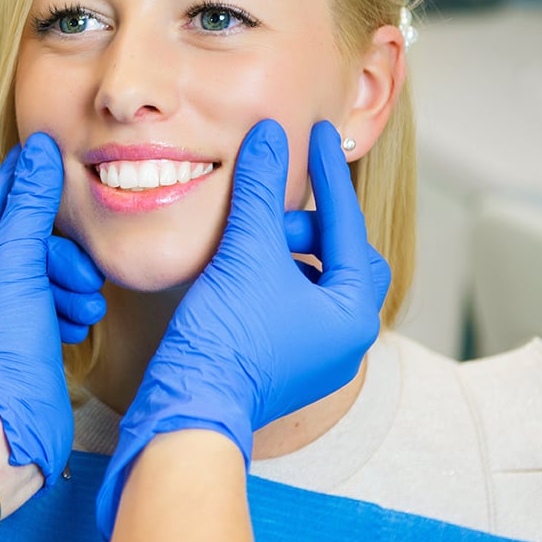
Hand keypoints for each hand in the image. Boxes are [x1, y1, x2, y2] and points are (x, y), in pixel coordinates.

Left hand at [0, 133, 96, 488]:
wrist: (11, 423)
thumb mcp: (17, 259)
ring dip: (65, 288)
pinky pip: (38, 315)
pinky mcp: (6, 355)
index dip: (19, 190)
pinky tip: (79, 321)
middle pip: (14, 253)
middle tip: (79, 270)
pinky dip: (61, 314)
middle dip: (54, 260)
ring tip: (85, 303)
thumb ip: (30, 203)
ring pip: (32, 284)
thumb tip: (38, 151)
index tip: (41, 159)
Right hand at [95, 120, 390, 537]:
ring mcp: (314, 358)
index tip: (319, 137)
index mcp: (352, 314)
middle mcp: (345, 341)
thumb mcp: (246, 250)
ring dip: (285, 254)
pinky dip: (269, 279)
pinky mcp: (281, 367)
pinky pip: (289, 307)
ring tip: (248, 241)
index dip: (330, 176)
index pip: (347, 226)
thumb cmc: (226, 338)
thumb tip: (270, 135)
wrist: (188, 406)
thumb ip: (259, 188)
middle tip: (269, 212)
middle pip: (340, 259)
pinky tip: (237, 270)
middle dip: (307, 228)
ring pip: (312, 284)